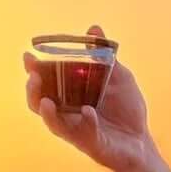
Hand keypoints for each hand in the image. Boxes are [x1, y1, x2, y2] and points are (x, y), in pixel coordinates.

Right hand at [24, 24, 154, 171]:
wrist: (141, 141)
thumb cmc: (127, 110)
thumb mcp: (119, 78)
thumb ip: (105, 57)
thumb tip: (94, 29)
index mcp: (69, 96)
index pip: (45, 82)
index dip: (33, 70)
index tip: (28, 56)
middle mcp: (66, 113)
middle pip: (38, 102)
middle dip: (33, 89)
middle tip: (34, 76)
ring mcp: (76, 129)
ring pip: (52, 121)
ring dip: (46, 110)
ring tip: (47, 100)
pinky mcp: (89, 143)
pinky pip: (81, 133)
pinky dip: (85, 121)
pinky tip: (89, 111)